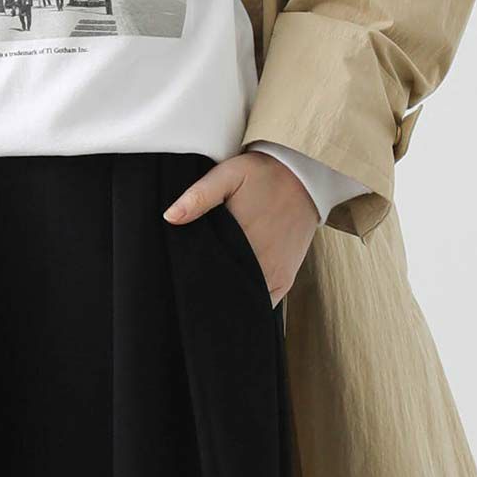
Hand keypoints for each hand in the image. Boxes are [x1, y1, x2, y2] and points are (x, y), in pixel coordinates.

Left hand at [162, 149, 319, 306]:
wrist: (306, 178)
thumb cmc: (264, 175)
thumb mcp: (229, 174)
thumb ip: (199, 196)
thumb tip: (170, 217)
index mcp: (241, 241)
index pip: (209, 276)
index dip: (193, 280)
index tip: (181, 276)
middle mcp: (261, 265)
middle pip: (226, 293)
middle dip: (208, 292)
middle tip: (192, 283)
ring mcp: (275, 276)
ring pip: (244, 300)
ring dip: (229, 297)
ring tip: (213, 287)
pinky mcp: (285, 279)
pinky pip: (264, 302)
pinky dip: (248, 300)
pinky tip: (234, 290)